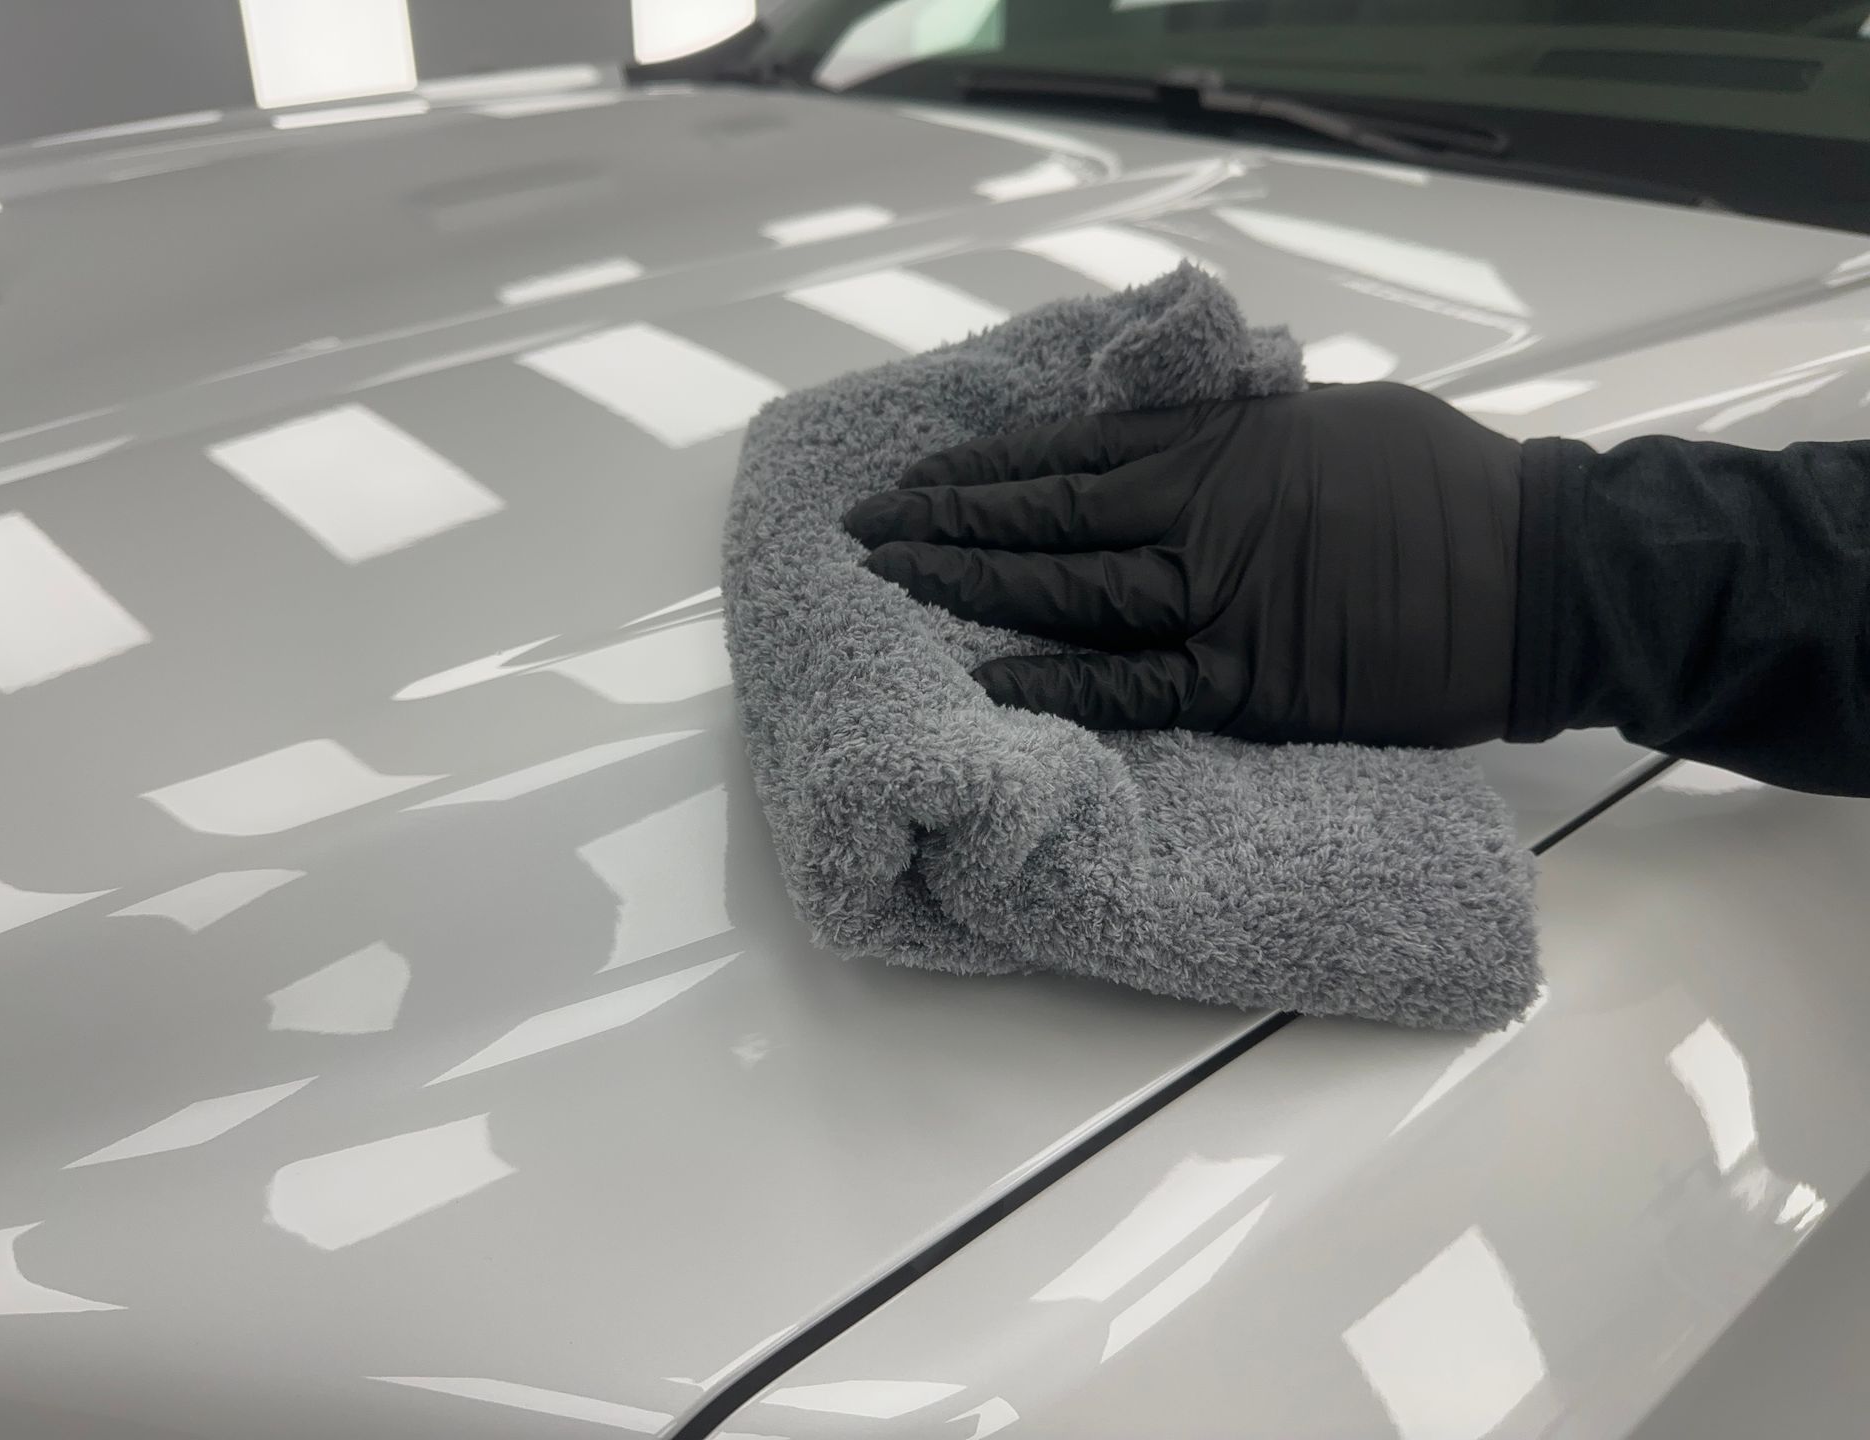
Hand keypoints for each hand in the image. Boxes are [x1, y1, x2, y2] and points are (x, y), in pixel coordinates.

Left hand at [844, 381, 1521, 745]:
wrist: (1535, 572)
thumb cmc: (1440, 482)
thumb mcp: (1321, 418)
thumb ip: (1227, 430)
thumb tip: (1163, 434)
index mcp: (1212, 444)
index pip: (1058, 452)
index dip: (973, 469)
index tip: (908, 479)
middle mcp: (1194, 516)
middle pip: (1038, 521)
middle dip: (940, 528)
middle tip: (862, 537)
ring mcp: (1214, 603)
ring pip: (1065, 596)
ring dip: (971, 592)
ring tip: (894, 591)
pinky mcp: (1247, 685)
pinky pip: (1133, 687)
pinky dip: (1058, 686)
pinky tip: (990, 683)